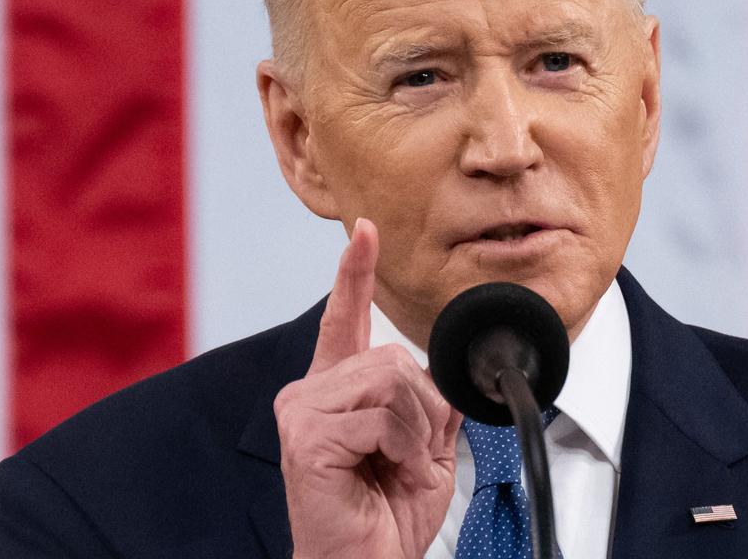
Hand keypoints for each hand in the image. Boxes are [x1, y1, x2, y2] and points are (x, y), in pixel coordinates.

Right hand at [275, 218, 460, 558]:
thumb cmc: (386, 514)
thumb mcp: (425, 446)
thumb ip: (429, 401)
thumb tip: (443, 372)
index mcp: (340, 390)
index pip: (346, 318)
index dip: (356, 272)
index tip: (366, 231)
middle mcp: (312, 392)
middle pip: (393, 357)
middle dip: (424, 409)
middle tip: (409, 455)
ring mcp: (304, 411)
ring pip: (391, 380)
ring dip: (415, 431)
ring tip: (397, 466)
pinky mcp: (307, 435)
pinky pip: (382, 415)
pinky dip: (404, 447)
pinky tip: (387, 471)